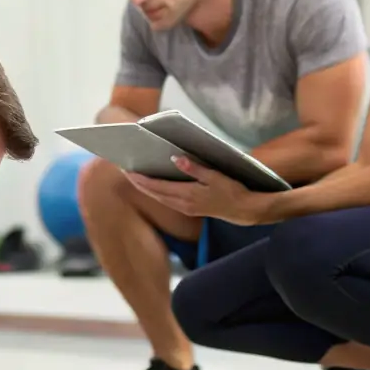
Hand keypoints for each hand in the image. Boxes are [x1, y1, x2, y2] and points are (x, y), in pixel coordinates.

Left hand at [126, 155, 269, 225]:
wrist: (245, 210)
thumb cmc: (232, 191)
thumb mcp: (215, 176)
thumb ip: (194, 168)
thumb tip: (175, 158)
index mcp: (188, 195)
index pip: (158, 187)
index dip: (141, 179)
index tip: (128, 170)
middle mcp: (183, 204)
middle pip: (154, 194)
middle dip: (138, 183)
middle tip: (125, 170)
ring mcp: (186, 208)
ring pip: (159, 198)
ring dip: (146, 188)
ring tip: (134, 177)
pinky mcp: (190, 209)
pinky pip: (167, 201)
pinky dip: (157, 192)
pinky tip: (153, 186)